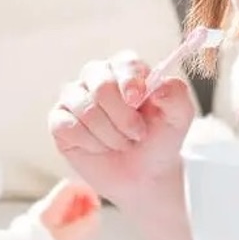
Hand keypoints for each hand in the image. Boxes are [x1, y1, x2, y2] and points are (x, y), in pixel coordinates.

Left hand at [34, 179, 100, 239]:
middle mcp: (42, 207)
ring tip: (83, 230)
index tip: (96, 207)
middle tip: (91, 219)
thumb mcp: (70, 239)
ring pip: (64, 207)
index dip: (88, 192)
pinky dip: (69, 223)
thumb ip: (87, 224)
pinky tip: (71, 237)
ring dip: (77, 215)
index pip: (72, 186)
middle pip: (69, 195)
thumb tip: (95, 216)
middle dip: (84, 205)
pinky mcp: (38, 228)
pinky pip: (58, 218)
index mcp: (50, 205)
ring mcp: (39, 217)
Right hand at [48, 49, 197, 207]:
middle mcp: (96, 77)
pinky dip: (89, 143)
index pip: (123, 63)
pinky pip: (67, 126)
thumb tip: (159, 86)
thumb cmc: (159, 140)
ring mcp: (74, 98)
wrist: (144, 176)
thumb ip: (176, 95)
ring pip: (85, 108)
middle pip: (101, 85)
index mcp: (125, 69)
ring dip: (109, 134)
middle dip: (123, 117)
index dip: (130, 82)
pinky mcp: (59, 121)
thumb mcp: (179, 118)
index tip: (139, 101)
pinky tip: (99, 148)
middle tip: (136, 134)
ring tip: (121, 143)